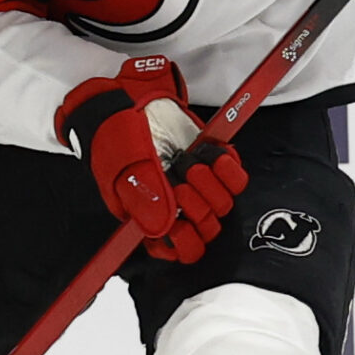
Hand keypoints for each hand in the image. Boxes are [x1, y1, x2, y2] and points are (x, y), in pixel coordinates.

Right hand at [57, 57, 248, 262]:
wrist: (129, 103)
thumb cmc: (118, 138)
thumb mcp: (124, 169)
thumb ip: (144, 197)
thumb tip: (161, 230)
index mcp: (152, 218)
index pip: (178, 251)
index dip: (185, 242)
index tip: (179, 224)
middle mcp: (178, 208)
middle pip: (206, 229)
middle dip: (196, 205)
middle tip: (179, 181)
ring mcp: (199, 186)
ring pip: (223, 205)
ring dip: (208, 182)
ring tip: (186, 162)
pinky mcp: (215, 165)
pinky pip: (237, 179)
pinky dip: (227, 168)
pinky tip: (211, 156)